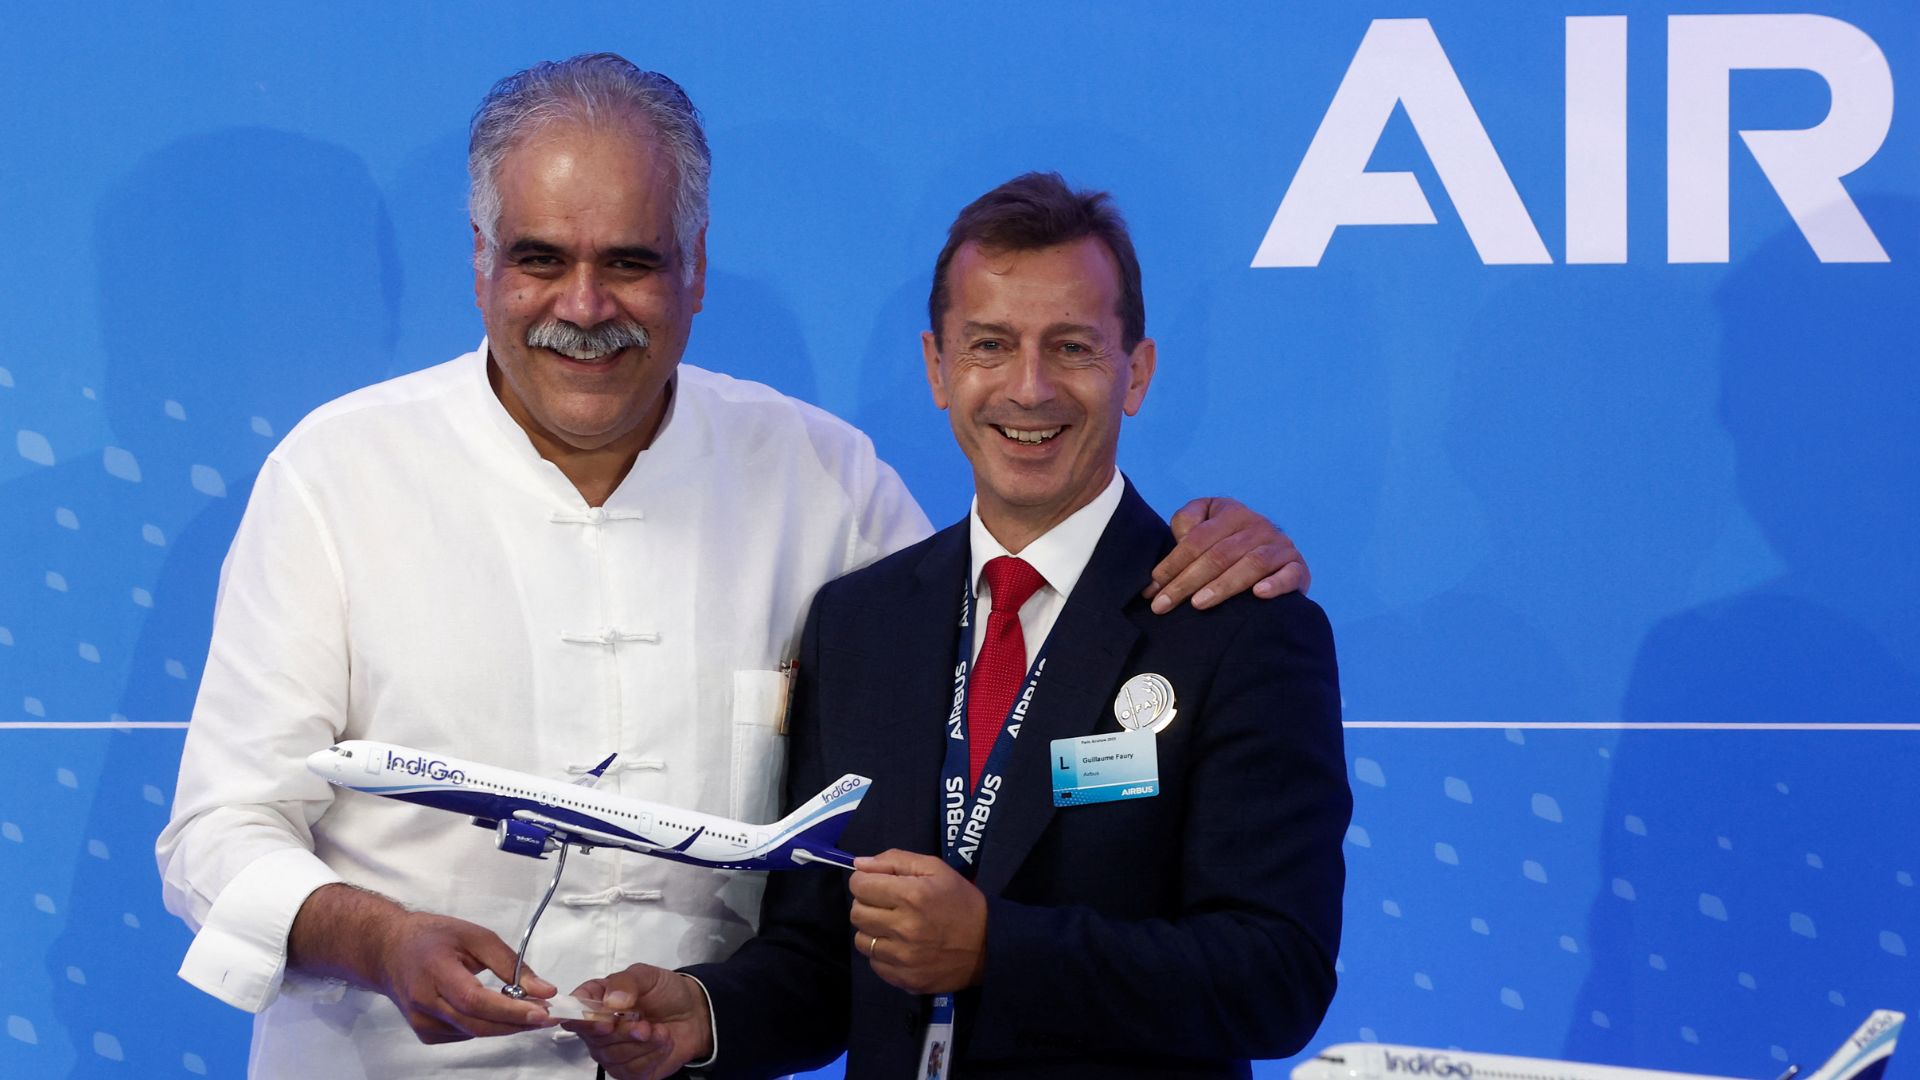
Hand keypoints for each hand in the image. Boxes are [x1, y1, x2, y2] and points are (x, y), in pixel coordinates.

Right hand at [287, 885, 554, 1043]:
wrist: (388, 950)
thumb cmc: (433, 936)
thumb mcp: (475, 936)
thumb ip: (510, 963)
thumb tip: (544, 989)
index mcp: (435, 971)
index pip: (475, 1000)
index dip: (510, 1010)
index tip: (543, 1012)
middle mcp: (424, 1002)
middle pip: (476, 1024)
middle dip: (516, 1023)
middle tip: (548, 1016)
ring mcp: (422, 1022)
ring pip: (473, 1032)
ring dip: (505, 1025)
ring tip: (529, 1011)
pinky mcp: (424, 1033)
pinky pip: (464, 1034)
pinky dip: (485, 1025)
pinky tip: (496, 1012)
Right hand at [561, 965, 712, 1079]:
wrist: (693, 1013)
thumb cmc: (665, 992)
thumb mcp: (647, 976)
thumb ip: (626, 982)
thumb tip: (610, 1000)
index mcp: (595, 1001)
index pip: (573, 1012)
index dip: (584, 1020)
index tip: (605, 1021)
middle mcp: (597, 1030)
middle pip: (595, 1038)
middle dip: (624, 1032)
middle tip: (644, 1024)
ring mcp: (611, 1053)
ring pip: (615, 1056)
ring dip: (643, 1043)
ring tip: (659, 1030)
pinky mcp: (628, 1071)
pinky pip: (632, 1070)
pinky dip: (653, 1055)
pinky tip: (662, 1042)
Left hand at [849, 850, 986, 994]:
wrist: (989, 946)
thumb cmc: (961, 901)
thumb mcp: (936, 869)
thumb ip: (895, 860)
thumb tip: (859, 864)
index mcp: (911, 895)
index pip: (859, 885)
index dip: (865, 881)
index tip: (877, 884)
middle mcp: (903, 928)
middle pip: (856, 913)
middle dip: (867, 904)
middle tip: (886, 905)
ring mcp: (903, 958)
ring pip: (861, 940)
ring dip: (872, 930)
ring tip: (893, 927)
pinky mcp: (905, 979)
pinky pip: (874, 963)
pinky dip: (882, 954)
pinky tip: (900, 947)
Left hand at [1146, 497, 1307, 611]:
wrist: (1274, 552)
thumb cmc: (1228, 541)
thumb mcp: (1205, 522)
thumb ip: (1187, 523)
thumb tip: (1180, 537)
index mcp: (1232, 512)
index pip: (1196, 539)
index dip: (1172, 564)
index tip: (1151, 589)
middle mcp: (1258, 525)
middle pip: (1219, 555)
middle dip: (1187, 582)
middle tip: (1164, 605)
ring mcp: (1280, 546)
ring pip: (1251, 565)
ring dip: (1223, 585)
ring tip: (1199, 604)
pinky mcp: (1298, 568)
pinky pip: (1290, 575)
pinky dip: (1276, 584)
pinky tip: (1258, 595)